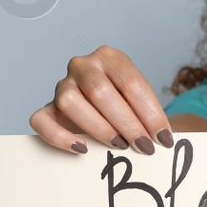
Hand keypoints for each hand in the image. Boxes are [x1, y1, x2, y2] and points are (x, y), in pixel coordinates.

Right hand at [28, 45, 173, 154]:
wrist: (103, 105)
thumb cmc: (125, 101)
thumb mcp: (138, 98)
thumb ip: (147, 112)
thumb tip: (164, 139)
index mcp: (110, 57)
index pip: (132, 83)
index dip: (150, 113)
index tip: (164, 137)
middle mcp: (82, 66)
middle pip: (100, 91)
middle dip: (127, 122)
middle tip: (144, 145)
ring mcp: (61, 85)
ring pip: (70, 102)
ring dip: (98, 128)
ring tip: (120, 145)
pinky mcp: (47, 107)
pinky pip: (41, 120)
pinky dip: (60, 137)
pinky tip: (82, 148)